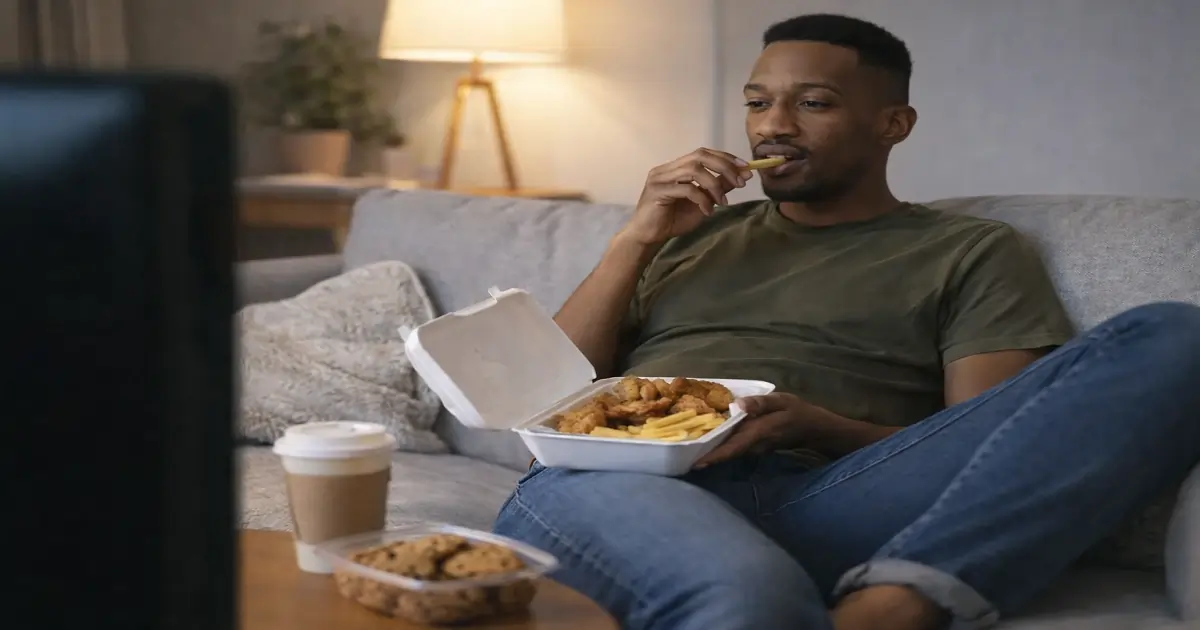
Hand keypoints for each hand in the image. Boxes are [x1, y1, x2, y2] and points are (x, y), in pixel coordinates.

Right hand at [618, 148, 751, 246]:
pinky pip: (686, 189)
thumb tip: (740, 176)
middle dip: (724, 166)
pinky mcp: (657, 191)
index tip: (745, 167)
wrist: (647, 237)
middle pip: (700, 155)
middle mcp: (667, 168)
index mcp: (676, 167)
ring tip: (723, 202)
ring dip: (714, 185)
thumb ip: (717, 188)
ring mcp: (660, 178)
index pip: (703, 153)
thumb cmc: (671, 220)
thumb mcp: (701, 203)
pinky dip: (701, 199)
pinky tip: (707, 212)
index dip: (725, 157)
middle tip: (740, 182)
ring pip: (694, 170)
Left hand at [693, 393, 813, 468]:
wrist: (813, 428)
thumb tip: (736, 405)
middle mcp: (753, 445)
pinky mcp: (753, 448)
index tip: (696, 463)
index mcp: (758, 433)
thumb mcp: (781, 401)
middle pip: (726, 453)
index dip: (715, 456)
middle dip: (705, 456)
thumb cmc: (797, 411)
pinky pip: (734, 449)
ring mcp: (753, 449)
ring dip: (711, 453)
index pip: (733, 447)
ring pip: (729, 452)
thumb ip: (760, 403)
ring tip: (687, 450)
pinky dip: (720, 448)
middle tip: (680, 458)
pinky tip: (707, 442)